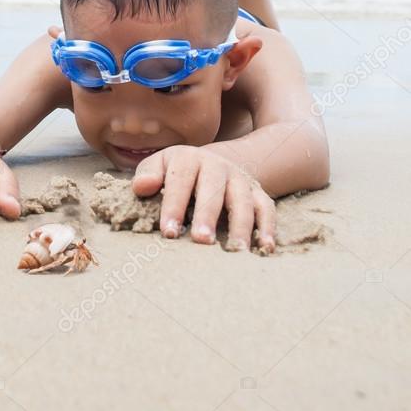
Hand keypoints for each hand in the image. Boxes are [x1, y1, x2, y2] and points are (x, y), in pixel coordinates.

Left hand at [132, 145, 275, 251]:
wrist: (215, 161)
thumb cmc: (178, 171)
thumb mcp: (161, 164)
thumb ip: (148, 173)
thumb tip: (142, 187)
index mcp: (189, 159)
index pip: (181, 180)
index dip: (174, 205)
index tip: (169, 232)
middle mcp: (217, 166)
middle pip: (213, 189)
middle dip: (207, 214)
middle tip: (201, 241)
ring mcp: (240, 179)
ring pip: (243, 201)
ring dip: (240, 226)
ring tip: (234, 252)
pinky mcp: (258, 192)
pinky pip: (267, 208)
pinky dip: (268, 227)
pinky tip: (265, 248)